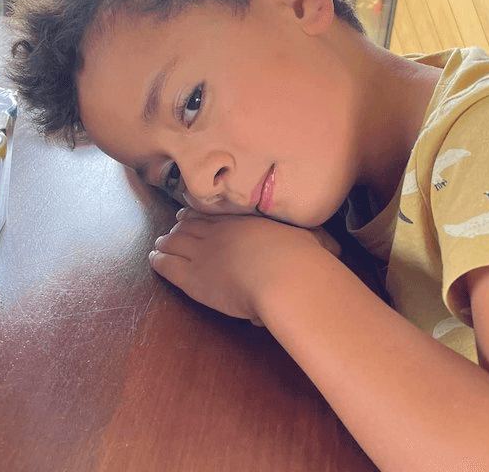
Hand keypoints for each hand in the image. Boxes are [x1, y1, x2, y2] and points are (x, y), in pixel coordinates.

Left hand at [149, 209, 339, 324]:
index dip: (202, 213)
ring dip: (166, 242)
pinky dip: (158, 259)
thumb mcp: (314, 243)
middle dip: (181, 225)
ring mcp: (203, 251)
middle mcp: (220, 231)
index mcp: (245, 220)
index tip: (194, 212)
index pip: (216, 213)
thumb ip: (318, 243)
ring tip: (160, 243)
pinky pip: (167, 263)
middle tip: (174, 225)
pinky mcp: (192, 276)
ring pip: (176, 242)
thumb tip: (334, 250)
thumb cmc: (302, 260)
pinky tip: (153, 258)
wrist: (282, 276)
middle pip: (192, 224)